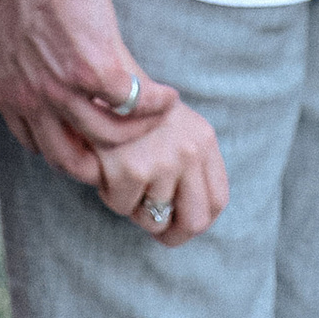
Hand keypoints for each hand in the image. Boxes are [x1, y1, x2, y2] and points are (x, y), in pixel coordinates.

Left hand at [0, 0, 176, 184]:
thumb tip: (28, 65)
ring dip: (139, 133)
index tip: (86, 139)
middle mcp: (31, 100)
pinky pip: (136, 102)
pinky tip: (169, 96)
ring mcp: (63, 88)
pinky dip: (158, 104)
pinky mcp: (94, 66)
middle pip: (72, 159)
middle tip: (126, 146)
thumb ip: (11, 59)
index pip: (37, 145)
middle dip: (102, 160)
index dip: (66, 148)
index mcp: (5, 90)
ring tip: (157, 119)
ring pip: (110, 138)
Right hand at [94, 96, 228, 250]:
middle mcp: (190, 151)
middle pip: (195, 222)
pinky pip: (122, 207)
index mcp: (204, 139)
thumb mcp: (175, 130)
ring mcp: (163, 161)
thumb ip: (190, 168)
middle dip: (172, 234)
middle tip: (152, 227)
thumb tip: (191, 223)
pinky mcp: (132, 168)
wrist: (101, 83)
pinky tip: (106, 169)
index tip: (176, 223)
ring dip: (133, 207)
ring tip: (122, 177)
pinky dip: (111, 195)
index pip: (216, 201)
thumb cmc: (137, 112)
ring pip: (152, 218)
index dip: (194, 220)